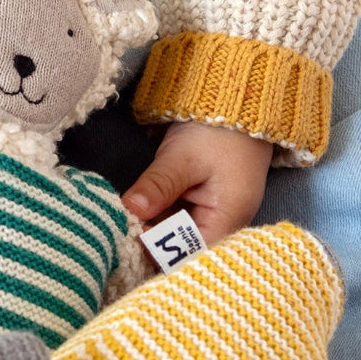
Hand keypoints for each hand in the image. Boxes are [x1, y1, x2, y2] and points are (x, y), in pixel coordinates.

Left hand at [121, 121, 271, 244]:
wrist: (236, 104)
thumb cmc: (217, 131)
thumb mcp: (181, 157)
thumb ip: (157, 186)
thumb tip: (130, 211)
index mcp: (228, 219)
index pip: (193, 254)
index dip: (162, 253)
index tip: (133, 239)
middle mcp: (224, 225)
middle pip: (185, 250)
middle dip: (154, 244)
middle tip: (124, 233)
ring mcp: (213, 216)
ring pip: (177, 237)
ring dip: (153, 231)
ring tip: (126, 224)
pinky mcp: (202, 207)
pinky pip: (177, 222)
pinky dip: (158, 219)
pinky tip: (139, 215)